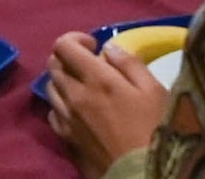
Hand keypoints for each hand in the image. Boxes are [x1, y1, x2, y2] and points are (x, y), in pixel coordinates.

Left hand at [45, 32, 166, 178]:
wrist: (141, 174)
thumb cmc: (154, 128)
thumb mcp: (153, 89)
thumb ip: (129, 64)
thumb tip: (108, 49)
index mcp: (96, 79)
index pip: (63, 46)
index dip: (76, 39)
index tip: (95, 47)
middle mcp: (74, 96)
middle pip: (53, 65)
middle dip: (69, 58)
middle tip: (90, 65)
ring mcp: (66, 120)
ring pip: (50, 88)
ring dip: (64, 81)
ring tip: (85, 87)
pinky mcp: (65, 139)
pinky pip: (53, 113)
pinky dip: (62, 105)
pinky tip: (80, 111)